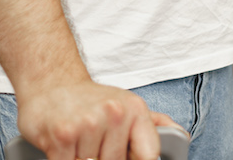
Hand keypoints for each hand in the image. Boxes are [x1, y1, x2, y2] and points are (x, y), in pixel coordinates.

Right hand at [16, 79, 181, 159]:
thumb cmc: (90, 99)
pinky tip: (65, 146)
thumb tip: (180, 136)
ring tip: (79, 143)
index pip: (148, 155)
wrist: (52, 82)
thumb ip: (154, 124)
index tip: (127, 158)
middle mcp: (115, 114)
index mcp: (135, 110)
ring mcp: (88, 124)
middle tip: (94, 145)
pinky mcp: (63, 135)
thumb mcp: (127, 104)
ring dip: (83, 158)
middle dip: (104, 158)